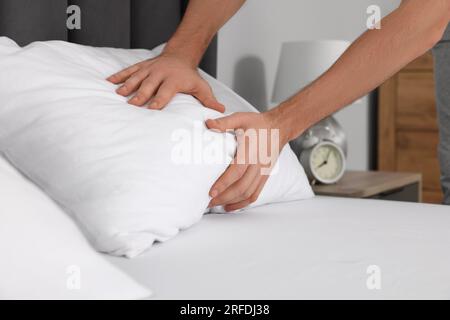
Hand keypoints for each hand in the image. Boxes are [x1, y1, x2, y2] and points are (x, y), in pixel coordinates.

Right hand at [107, 52, 224, 111]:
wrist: (180, 55)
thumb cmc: (190, 76)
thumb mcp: (201, 86)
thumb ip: (209, 100)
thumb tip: (221, 111)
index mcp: (173, 80)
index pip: (165, 92)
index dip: (159, 100)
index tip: (152, 109)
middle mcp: (160, 73)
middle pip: (149, 85)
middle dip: (140, 95)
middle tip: (132, 104)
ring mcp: (149, 69)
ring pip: (137, 77)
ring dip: (127, 85)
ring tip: (118, 93)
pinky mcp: (142, 66)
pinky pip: (129, 70)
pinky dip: (119, 75)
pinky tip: (109, 82)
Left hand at [206, 111, 288, 211]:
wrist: (279, 128)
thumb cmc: (257, 123)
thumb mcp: (240, 118)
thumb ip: (224, 122)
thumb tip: (207, 124)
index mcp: (251, 151)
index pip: (237, 171)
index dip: (224, 183)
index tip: (211, 191)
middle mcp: (258, 164)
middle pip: (242, 187)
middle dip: (224, 197)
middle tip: (207, 201)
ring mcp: (263, 172)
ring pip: (248, 193)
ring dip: (231, 202)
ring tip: (215, 204)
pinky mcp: (264, 177)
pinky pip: (255, 194)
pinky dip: (242, 203)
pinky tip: (230, 206)